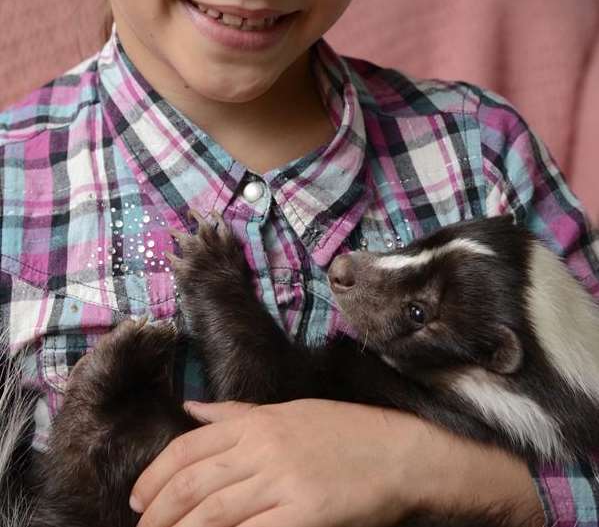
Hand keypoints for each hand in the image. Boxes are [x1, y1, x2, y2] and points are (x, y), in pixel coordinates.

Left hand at [130, 398, 425, 526]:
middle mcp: (261, 448)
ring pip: (211, 514)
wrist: (400, 453)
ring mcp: (281, 481)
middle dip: (157, 514)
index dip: (154, 477)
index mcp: (256, 422)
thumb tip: (190, 409)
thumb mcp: (288, 412)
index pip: (187, 449)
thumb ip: (236, 415)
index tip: (138, 500)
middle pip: (191, 485)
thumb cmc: (344, 432)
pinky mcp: (303, 514)